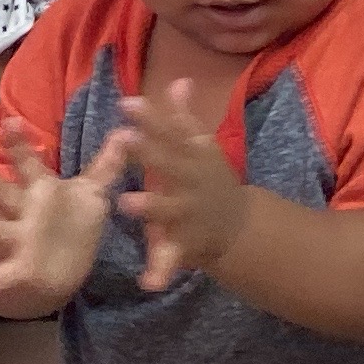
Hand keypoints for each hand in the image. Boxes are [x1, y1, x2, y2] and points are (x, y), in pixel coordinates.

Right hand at [0, 109, 128, 310]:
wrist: (69, 264)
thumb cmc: (75, 221)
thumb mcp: (92, 191)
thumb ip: (106, 164)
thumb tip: (126, 131)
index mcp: (41, 189)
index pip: (28, 162)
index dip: (19, 143)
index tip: (10, 123)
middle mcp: (25, 211)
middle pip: (5, 192)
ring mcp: (20, 238)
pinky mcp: (22, 266)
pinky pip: (2, 275)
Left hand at [116, 79, 249, 291]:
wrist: (241, 226)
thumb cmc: (211, 181)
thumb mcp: (203, 147)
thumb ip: (184, 118)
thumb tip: (179, 80)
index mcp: (192, 157)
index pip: (170, 132)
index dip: (150, 117)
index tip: (127, 102)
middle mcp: (191, 181)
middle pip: (168, 164)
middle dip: (148, 152)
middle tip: (122, 139)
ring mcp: (189, 213)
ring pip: (168, 209)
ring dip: (149, 206)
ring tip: (125, 204)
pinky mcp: (186, 243)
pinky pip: (171, 259)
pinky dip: (160, 272)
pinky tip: (146, 283)